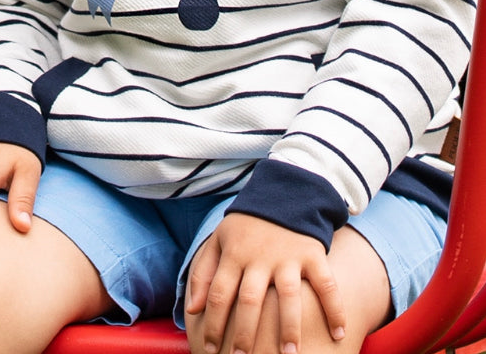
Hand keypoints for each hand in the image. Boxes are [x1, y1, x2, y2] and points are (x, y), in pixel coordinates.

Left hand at [185, 213, 344, 353]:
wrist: (283, 192)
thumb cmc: (246, 226)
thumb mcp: (218, 240)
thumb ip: (203, 273)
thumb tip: (191, 309)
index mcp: (233, 254)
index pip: (219, 294)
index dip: (213, 323)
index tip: (211, 349)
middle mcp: (258, 257)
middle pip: (249, 299)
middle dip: (244, 333)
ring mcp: (287, 255)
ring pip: (287, 295)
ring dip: (288, 327)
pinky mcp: (312, 253)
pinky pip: (326, 283)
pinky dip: (335, 308)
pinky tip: (340, 333)